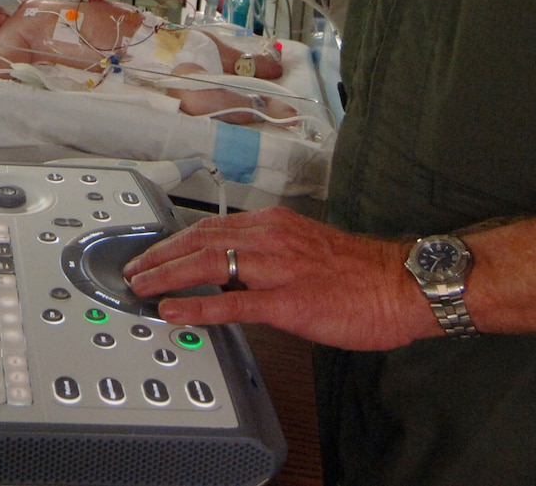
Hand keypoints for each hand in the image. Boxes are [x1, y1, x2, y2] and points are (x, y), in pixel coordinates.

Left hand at [121, 206, 438, 350]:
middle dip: (160, 255)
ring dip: (166, 275)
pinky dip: (197, 305)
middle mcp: (270, 238)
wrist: (403, 285)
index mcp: (274, 225)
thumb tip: (235, 276)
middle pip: (199, 240)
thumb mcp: (306, 250)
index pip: (211, 227)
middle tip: (133, 270)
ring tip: (141, 287)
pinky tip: (174, 311)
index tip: (152, 253)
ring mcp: (277, 269)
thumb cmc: (362, 273)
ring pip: (207, 262)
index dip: (175, 241)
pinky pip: (232, 304)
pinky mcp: (288, 302)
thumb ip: (269, 257)